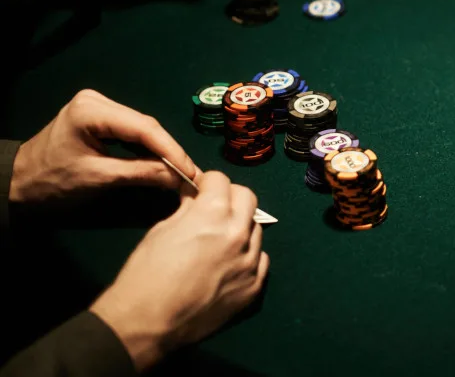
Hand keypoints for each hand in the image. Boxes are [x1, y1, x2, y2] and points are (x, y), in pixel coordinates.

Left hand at [10, 89, 195, 206]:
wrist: (16, 183)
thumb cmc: (51, 182)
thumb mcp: (98, 179)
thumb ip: (141, 174)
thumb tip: (179, 179)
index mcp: (91, 110)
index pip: (143, 128)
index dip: (171, 150)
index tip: (191, 172)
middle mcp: (97, 100)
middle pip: (144, 125)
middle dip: (169, 150)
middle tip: (190, 174)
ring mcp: (97, 106)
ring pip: (141, 127)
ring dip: (161, 148)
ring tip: (180, 169)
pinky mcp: (98, 116)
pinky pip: (131, 130)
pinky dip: (146, 146)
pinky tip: (160, 160)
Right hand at [91, 171, 267, 371]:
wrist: (147, 324)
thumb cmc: (145, 274)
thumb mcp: (161, 230)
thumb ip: (187, 209)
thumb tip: (195, 195)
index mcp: (213, 213)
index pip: (221, 180)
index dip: (207, 183)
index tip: (200, 190)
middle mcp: (238, 233)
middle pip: (247, 198)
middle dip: (229, 197)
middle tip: (213, 208)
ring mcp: (250, 261)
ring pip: (255, 229)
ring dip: (239, 227)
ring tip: (219, 241)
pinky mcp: (254, 286)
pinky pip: (260, 259)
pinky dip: (247, 256)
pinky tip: (229, 264)